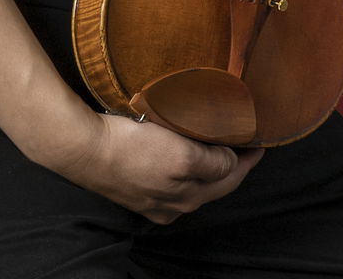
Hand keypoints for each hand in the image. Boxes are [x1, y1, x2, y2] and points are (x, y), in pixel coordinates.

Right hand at [44, 105, 260, 223]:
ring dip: (203, 162)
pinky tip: (173, 147)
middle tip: (240, 139)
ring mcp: (150, 196)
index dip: (247, 161)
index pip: (230, 180)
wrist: (82, 149)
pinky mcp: (130, 182)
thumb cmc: (130, 150)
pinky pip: (165, 173)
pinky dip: (179, 161)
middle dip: (228, 164)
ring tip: (211, 140)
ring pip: (188, 179)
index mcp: (188, 198)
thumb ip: (212, 163)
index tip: (260, 142)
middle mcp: (172, 203)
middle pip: (210, 183)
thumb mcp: (181, 155)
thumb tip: (230, 162)